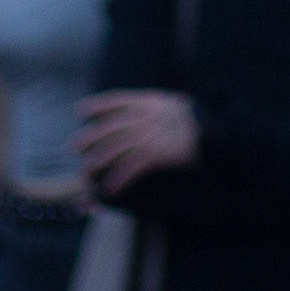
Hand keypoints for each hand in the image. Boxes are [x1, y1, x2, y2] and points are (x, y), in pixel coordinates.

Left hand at [76, 90, 201, 193]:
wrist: (215, 131)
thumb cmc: (199, 120)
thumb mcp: (176, 105)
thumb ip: (160, 107)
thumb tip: (151, 108)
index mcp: (149, 102)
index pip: (116, 100)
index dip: (97, 105)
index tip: (80, 109)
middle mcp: (145, 117)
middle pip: (110, 127)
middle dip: (90, 137)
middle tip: (74, 147)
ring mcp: (149, 136)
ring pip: (115, 148)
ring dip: (98, 161)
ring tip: (86, 172)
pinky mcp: (156, 155)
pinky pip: (131, 168)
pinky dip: (118, 179)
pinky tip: (109, 189)